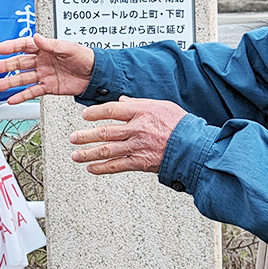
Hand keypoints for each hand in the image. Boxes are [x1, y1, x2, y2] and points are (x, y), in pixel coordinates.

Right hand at [0, 35, 95, 100]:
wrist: (97, 75)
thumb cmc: (86, 57)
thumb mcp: (69, 48)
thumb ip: (51, 45)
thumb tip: (37, 38)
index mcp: (46, 48)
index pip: (25, 46)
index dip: (12, 47)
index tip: (0, 49)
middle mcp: (42, 61)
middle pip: (19, 63)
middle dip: (5, 66)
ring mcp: (44, 74)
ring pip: (23, 79)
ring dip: (9, 82)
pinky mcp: (49, 87)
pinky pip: (33, 92)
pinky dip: (22, 96)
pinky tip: (12, 99)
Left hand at [67, 99, 186, 175]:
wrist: (194, 147)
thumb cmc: (181, 125)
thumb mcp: (162, 105)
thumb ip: (139, 103)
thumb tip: (123, 100)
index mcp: (142, 112)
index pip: (112, 110)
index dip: (95, 112)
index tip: (85, 115)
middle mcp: (137, 129)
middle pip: (105, 132)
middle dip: (86, 135)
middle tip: (73, 137)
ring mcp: (138, 147)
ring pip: (107, 150)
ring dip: (88, 153)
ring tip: (75, 154)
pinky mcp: (141, 163)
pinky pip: (117, 166)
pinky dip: (102, 168)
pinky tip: (91, 168)